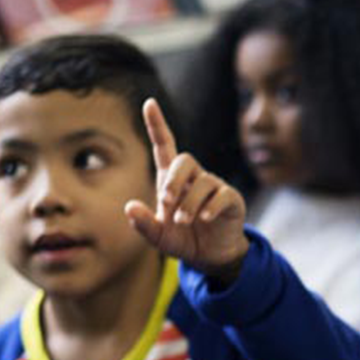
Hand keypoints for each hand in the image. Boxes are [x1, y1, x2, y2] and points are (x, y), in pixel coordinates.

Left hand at [123, 97, 249, 283]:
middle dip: (173, 179)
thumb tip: (129, 207)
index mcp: (172, 181)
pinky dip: (209, 207)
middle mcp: (193, 178)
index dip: (157, 124)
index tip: (149, 103)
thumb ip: (143, 224)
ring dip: (189, 204)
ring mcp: (214, 187)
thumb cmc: (182, 239)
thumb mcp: (158, 237)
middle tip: (166, 201)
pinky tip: (203, 219)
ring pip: (202, 181)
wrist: (210, 256)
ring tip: (184, 222)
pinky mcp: (230, 199)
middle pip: (185, 159)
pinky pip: (222, 194)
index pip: (165, 146)